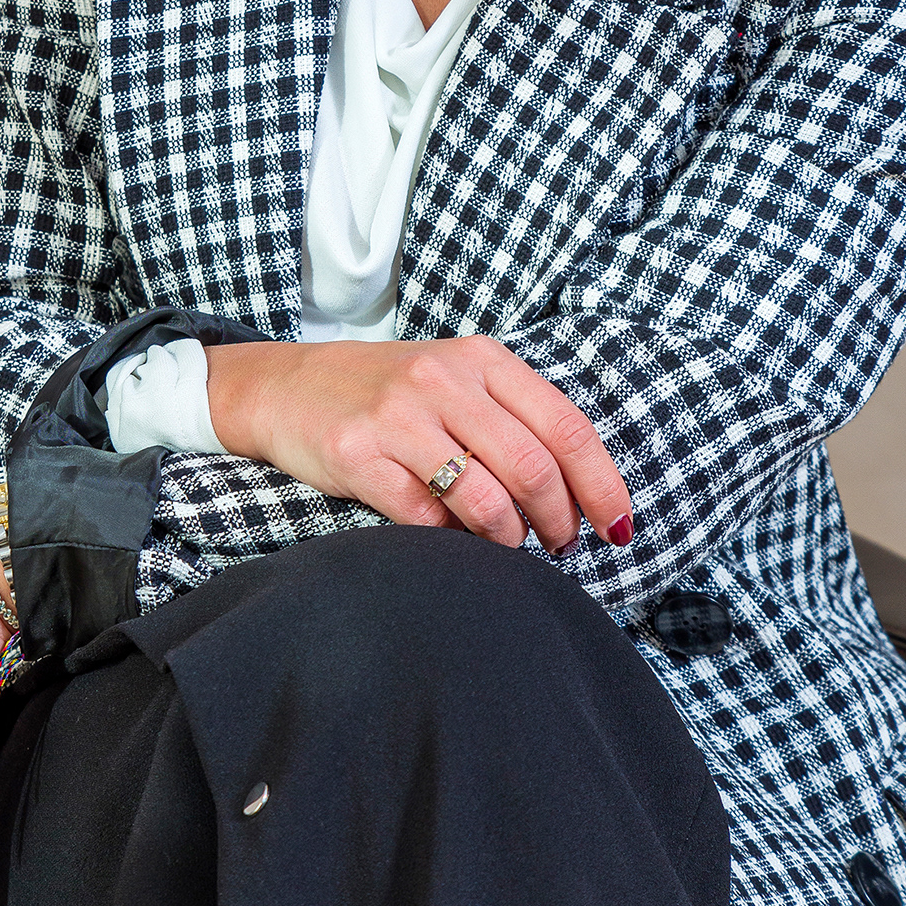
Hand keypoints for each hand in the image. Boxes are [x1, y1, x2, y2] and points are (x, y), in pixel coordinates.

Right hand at [204, 336, 631, 555]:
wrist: (288, 386)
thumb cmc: (388, 393)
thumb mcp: (456, 382)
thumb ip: (514, 421)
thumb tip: (582, 492)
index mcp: (481, 360)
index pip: (565, 426)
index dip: (601, 484)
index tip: (616, 526)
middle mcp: (443, 380)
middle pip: (532, 468)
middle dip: (558, 522)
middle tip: (558, 545)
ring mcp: (398, 416)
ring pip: (485, 499)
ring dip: (508, 539)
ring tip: (506, 544)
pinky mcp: (357, 453)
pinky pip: (425, 518)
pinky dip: (449, 540)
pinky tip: (448, 534)